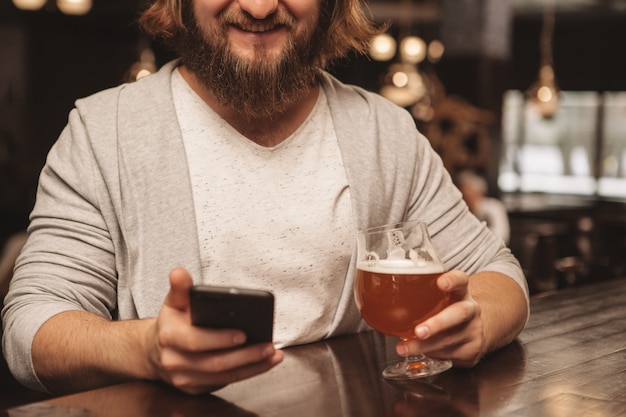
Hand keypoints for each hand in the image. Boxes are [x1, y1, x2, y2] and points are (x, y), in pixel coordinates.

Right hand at [146, 268, 283, 393]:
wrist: (155, 351)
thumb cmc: (172, 323)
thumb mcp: (173, 302)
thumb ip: (180, 288)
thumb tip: (179, 273)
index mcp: (169, 337)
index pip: (196, 341)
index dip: (220, 339)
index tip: (243, 333)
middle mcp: (175, 361)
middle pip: (215, 363)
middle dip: (245, 355)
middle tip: (267, 346)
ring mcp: (185, 379)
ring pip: (223, 376)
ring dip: (252, 366)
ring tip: (272, 354)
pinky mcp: (195, 389)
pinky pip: (225, 382)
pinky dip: (248, 373)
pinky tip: (264, 363)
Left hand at [396, 270, 484, 366]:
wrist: (472, 329)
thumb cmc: (446, 309)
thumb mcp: (438, 298)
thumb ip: (418, 294)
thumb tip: (375, 296)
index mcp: (460, 291)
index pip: (461, 279)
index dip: (453, 280)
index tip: (441, 282)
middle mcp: (471, 309)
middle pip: (459, 313)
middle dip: (437, 323)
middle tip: (419, 331)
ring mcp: (474, 330)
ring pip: (450, 340)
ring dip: (424, 346)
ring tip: (404, 348)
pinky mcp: (473, 349)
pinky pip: (450, 355)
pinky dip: (432, 355)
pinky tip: (421, 353)